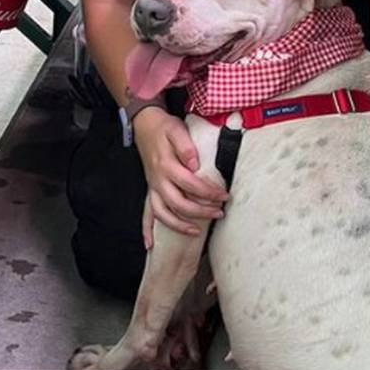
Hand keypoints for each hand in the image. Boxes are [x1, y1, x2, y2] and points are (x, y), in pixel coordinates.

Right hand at [135, 108, 228, 244]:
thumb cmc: (164, 128)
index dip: (209, 192)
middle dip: (201, 212)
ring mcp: (153, 187)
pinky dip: (147, 230)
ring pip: (162, 213)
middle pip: (179, 203)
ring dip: (179, 225)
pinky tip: (151, 244)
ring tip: (196, 232)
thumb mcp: (176, 129)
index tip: (224, 196)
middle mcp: (158, 180)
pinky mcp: (150, 190)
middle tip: (219, 213)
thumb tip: (194, 164)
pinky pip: (146, 213)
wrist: (145, 124)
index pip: (191, 184)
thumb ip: (185, 146)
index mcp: (167, 166)